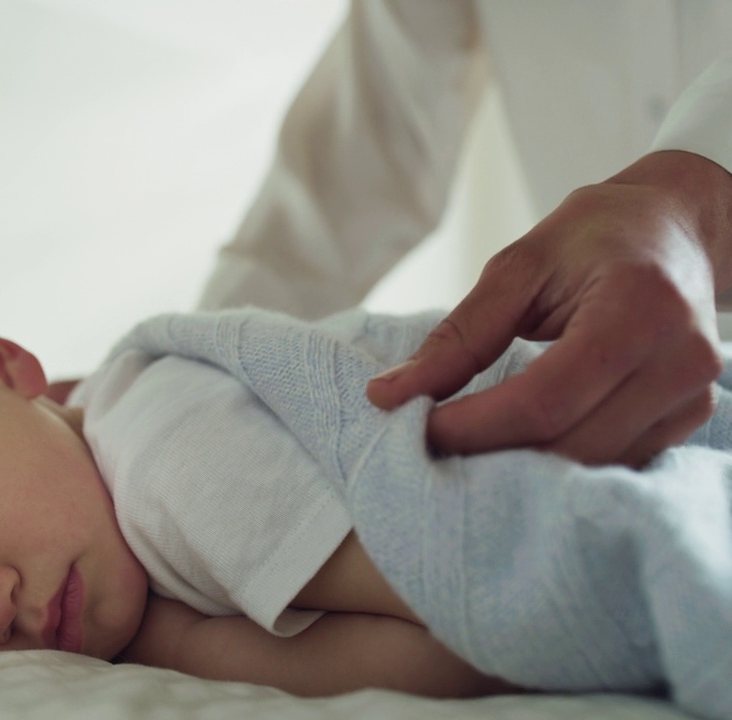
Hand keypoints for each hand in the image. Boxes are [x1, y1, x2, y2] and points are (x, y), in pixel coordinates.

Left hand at [367, 151, 730, 466]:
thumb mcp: (519, 268)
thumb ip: (458, 337)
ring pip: (590, 464)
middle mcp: (679, 360)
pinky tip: (516, 443)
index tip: (414, 425)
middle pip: (567, 443)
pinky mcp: (690, 417)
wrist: (676, 228)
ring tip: (466, 442)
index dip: (472, 426)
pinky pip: (612, 460)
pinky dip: (557, 460)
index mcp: (638, 310)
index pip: (543, 400)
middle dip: (489, 452)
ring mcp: (692, 396)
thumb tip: (388, 394)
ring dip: (520, 466)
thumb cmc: (595, 236)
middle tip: (428, 441)